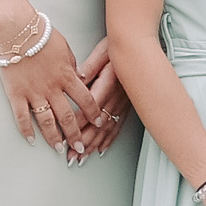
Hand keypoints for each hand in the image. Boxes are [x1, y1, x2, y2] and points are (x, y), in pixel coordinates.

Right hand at [0, 12, 107, 156]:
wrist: (17, 30)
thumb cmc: (42, 35)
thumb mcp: (65, 49)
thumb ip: (72, 67)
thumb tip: (79, 78)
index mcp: (67, 76)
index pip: (86, 100)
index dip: (94, 113)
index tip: (99, 123)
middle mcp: (52, 88)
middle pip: (68, 117)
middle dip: (76, 134)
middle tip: (81, 147)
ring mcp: (34, 92)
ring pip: (47, 121)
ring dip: (54, 138)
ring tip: (60, 149)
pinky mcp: (16, 94)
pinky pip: (22, 116)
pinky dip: (26, 130)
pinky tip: (31, 140)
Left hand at [68, 34, 125, 162]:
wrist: (140, 46)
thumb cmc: (120, 46)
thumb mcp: (104, 51)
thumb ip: (91, 67)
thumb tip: (78, 78)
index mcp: (108, 85)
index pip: (88, 110)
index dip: (76, 125)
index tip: (65, 136)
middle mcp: (115, 99)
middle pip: (97, 126)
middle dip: (83, 143)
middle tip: (70, 158)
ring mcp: (122, 104)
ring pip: (107, 130)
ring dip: (93, 146)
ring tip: (82, 159)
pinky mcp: (126, 106)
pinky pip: (117, 126)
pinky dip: (108, 140)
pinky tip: (101, 149)